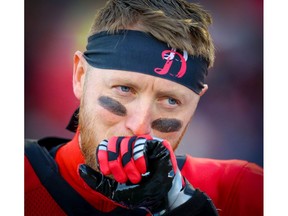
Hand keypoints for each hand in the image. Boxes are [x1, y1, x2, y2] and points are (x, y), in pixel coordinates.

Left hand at [79, 137, 217, 214]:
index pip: (106, 145)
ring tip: (136, 177)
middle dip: (116, 162)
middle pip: (115, 142)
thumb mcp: (112, 190)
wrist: (159, 198)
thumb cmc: (137, 194)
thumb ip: (96, 181)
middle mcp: (131, 147)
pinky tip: (144, 169)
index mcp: (120, 155)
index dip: (103, 156)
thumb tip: (80, 169)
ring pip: (127, 143)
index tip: (107, 171)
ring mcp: (143, 144)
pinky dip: (139, 158)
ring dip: (128, 163)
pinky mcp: (156, 144)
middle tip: (123, 178)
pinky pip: (141, 143)